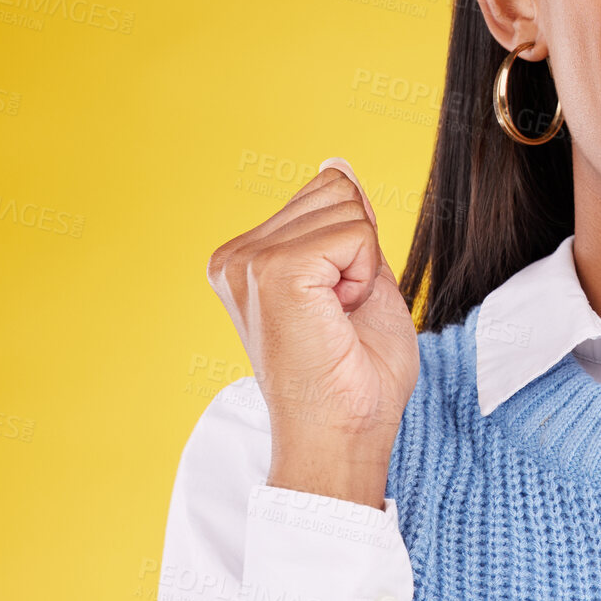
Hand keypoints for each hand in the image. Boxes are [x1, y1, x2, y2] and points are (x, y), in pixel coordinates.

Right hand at [205, 157, 419, 508]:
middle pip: (335, 192)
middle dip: (360, 252)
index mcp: (247, 258)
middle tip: (339, 316)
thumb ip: (347, 225)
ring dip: (362, 268)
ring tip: (336, 319)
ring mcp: (250, 262)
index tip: (337, 305)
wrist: (344, 435)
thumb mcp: (359, 280)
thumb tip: (335, 164)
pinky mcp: (274, 271)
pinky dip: (364, 276)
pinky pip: (355, 233)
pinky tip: (337, 317)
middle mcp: (236, 256)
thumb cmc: (354, 377)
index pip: (325, 193)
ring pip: (348, 209)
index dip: (356, 246)